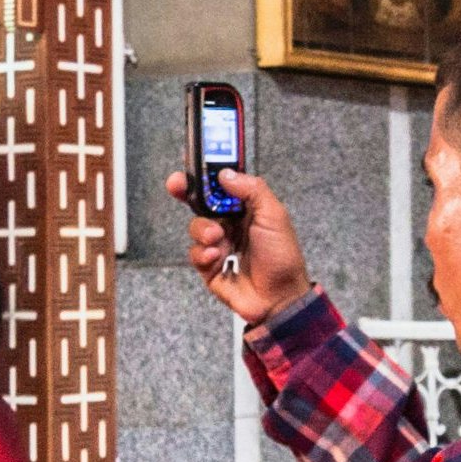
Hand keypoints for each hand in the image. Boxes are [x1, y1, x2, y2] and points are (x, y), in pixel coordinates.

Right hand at [165, 168, 310, 326]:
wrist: (280, 297)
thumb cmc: (282, 256)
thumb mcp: (274, 216)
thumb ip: (252, 190)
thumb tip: (226, 174)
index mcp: (246, 208)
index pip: (221, 185)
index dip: (206, 174)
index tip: (192, 164)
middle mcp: (230, 223)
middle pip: (200, 202)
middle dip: (187, 192)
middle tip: (178, 186)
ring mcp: (218, 245)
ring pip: (196, 227)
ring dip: (203, 230)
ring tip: (218, 239)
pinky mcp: (209, 267)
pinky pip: (195, 253)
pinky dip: (203, 253)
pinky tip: (218, 258)